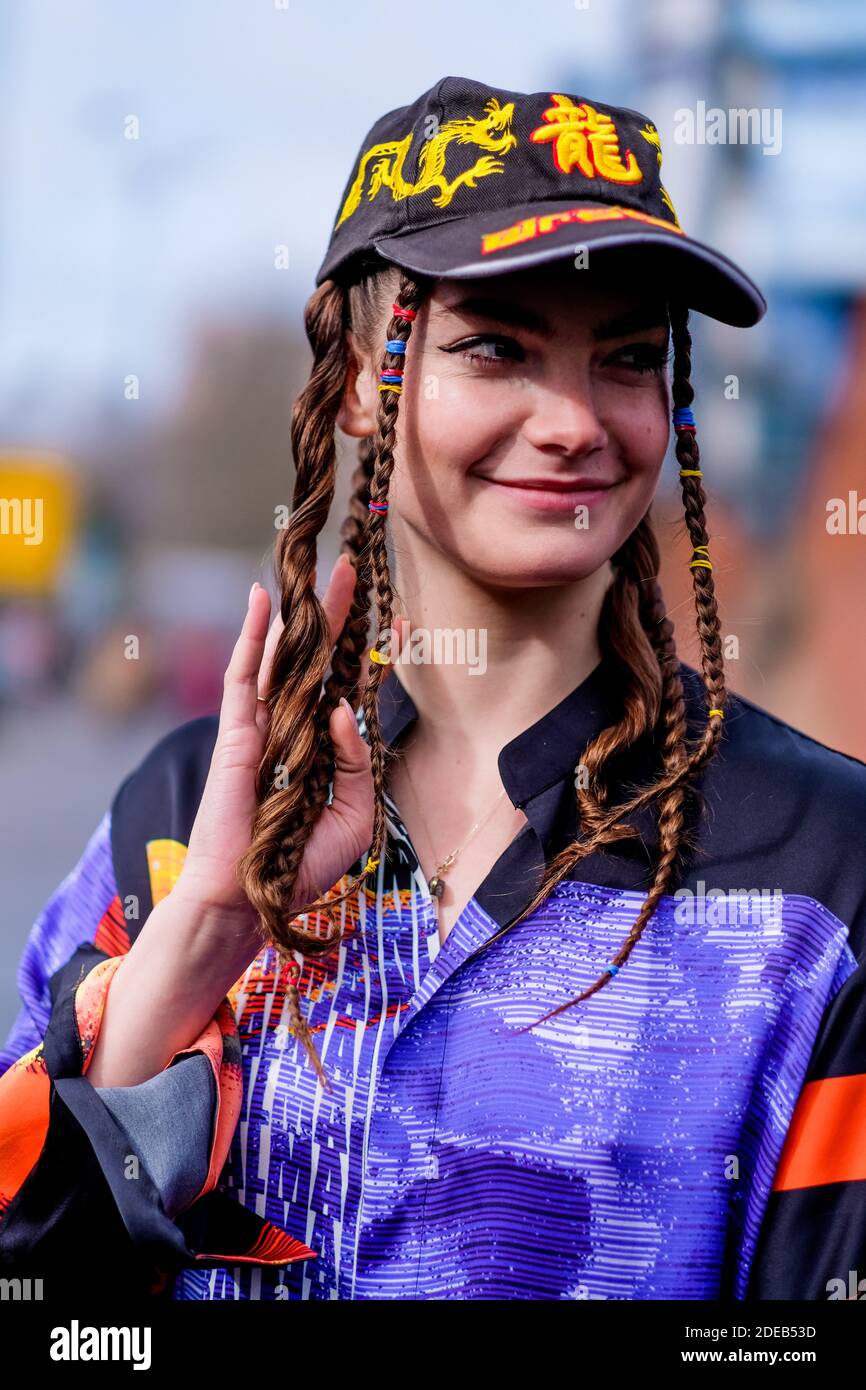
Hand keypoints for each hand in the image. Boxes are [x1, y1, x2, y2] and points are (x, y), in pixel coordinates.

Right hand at [173, 555, 374, 928]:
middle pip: (319, 657)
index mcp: (327, 748)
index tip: (400, 621)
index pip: (352, 688)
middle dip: (337, 612)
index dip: (373, 655)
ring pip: (284, 655)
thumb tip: (344, 710)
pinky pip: (244, 674)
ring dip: (300, 611)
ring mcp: (265, 726)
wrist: (252, 897)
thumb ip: (357, 763)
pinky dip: (251, 635)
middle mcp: (297, 728)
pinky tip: (261, 600)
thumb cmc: (301, 865)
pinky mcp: (237, 732)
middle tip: (354, 567)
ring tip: (316, 568)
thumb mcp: (353, 817)